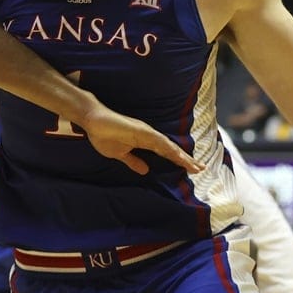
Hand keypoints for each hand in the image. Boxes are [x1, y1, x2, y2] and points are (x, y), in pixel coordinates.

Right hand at [80, 105, 204, 174]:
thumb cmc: (103, 135)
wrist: (92, 121)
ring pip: (168, 146)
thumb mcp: (120, 154)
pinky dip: (168, 148)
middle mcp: (149, 136)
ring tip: (194, 165)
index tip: (192, 170)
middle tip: (201, 169)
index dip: (179, 161)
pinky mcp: (140, 129)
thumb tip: (146, 171)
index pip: (166, 153)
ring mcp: (145, 132)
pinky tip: (177, 155)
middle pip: (171, 150)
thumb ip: (133, 161)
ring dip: (181, 156)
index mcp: (145, 141)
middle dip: (186, 159)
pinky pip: (157, 140)